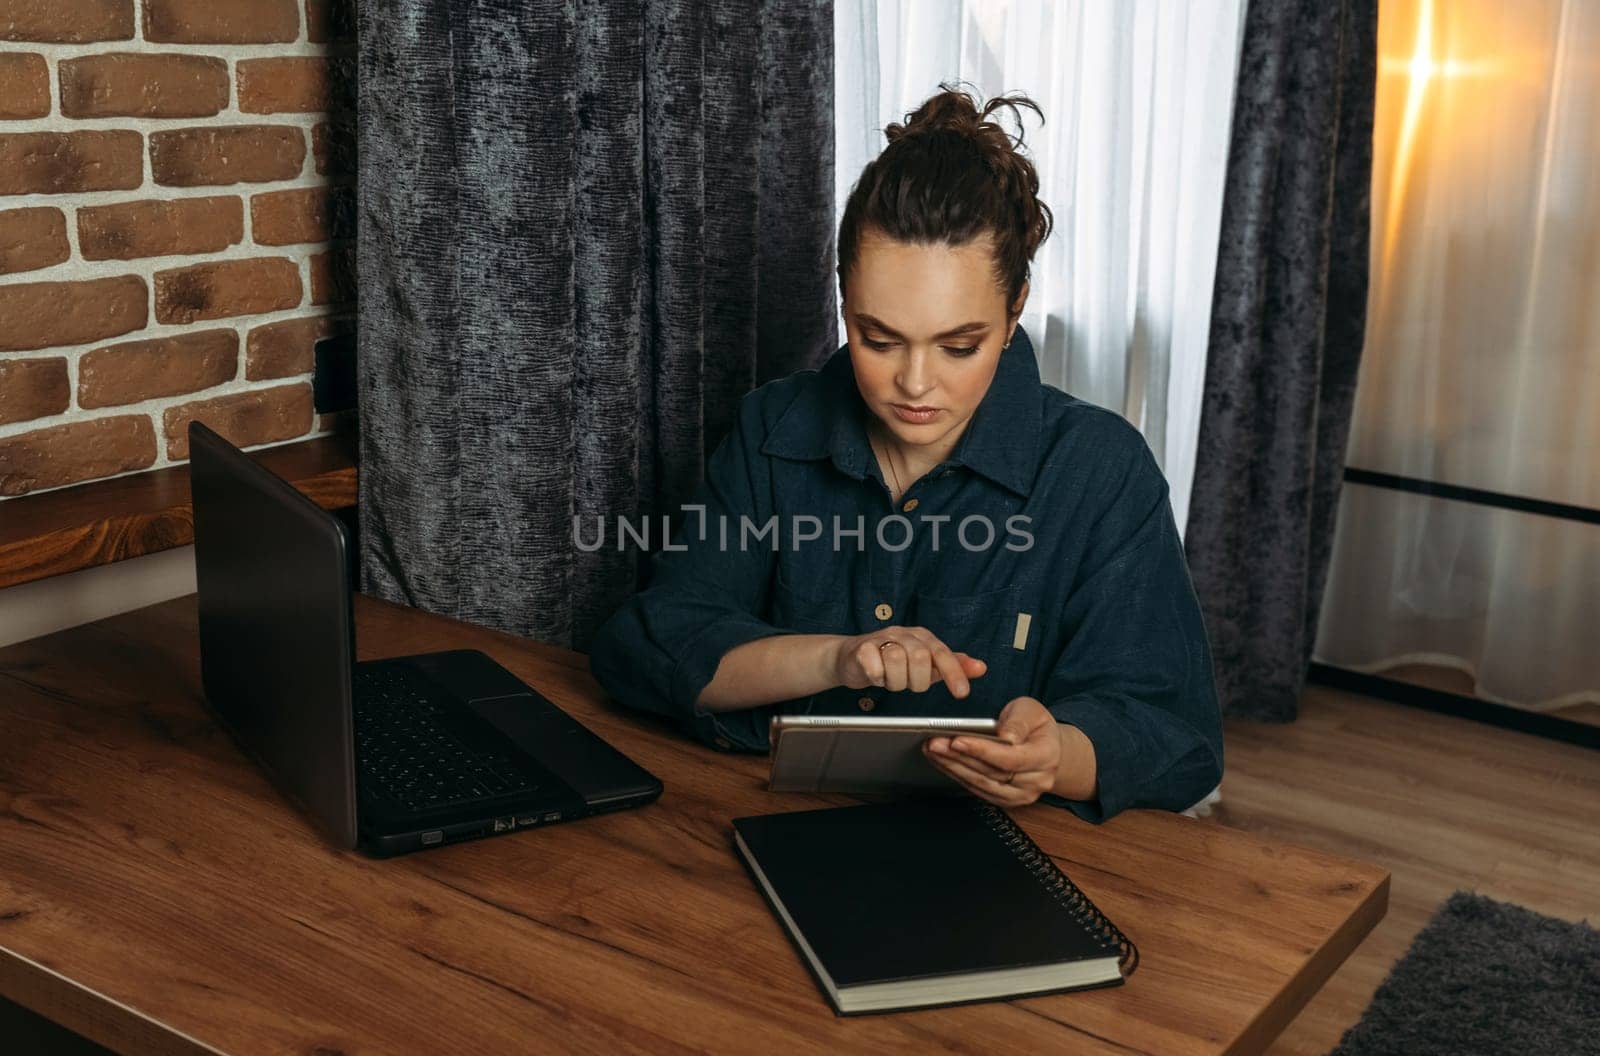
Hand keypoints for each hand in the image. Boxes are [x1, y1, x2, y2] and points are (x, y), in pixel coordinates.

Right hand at [833, 626, 987, 697]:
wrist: (851, 657)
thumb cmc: (892, 662)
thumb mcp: (925, 664)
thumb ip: (952, 666)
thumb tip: (981, 667)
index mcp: (922, 637)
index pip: (943, 653)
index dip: (954, 674)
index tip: (962, 694)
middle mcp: (904, 634)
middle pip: (921, 658)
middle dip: (917, 681)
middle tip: (908, 684)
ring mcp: (882, 638)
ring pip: (897, 662)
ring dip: (896, 681)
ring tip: (891, 680)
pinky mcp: (862, 648)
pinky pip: (875, 667)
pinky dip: (878, 678)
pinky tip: (876, 676)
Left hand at [923, 696, 1073, 805]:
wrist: (1047, 749)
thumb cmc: (1036, 726)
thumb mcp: (1031, 711)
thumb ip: (1017, 722)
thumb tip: (1003, 736)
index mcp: (1046, 757)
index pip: (1010, 759)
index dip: (982, 751)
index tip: (957, 740)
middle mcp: (1036, 782)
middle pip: (991, 773)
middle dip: (959, 757)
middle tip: (934, 743)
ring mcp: (1020, 795)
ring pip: (981, 784)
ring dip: (953, 767)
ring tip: (932, 750)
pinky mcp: (1005, 800)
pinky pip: (977, 789)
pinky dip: (956, 775)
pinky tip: (941, 761)